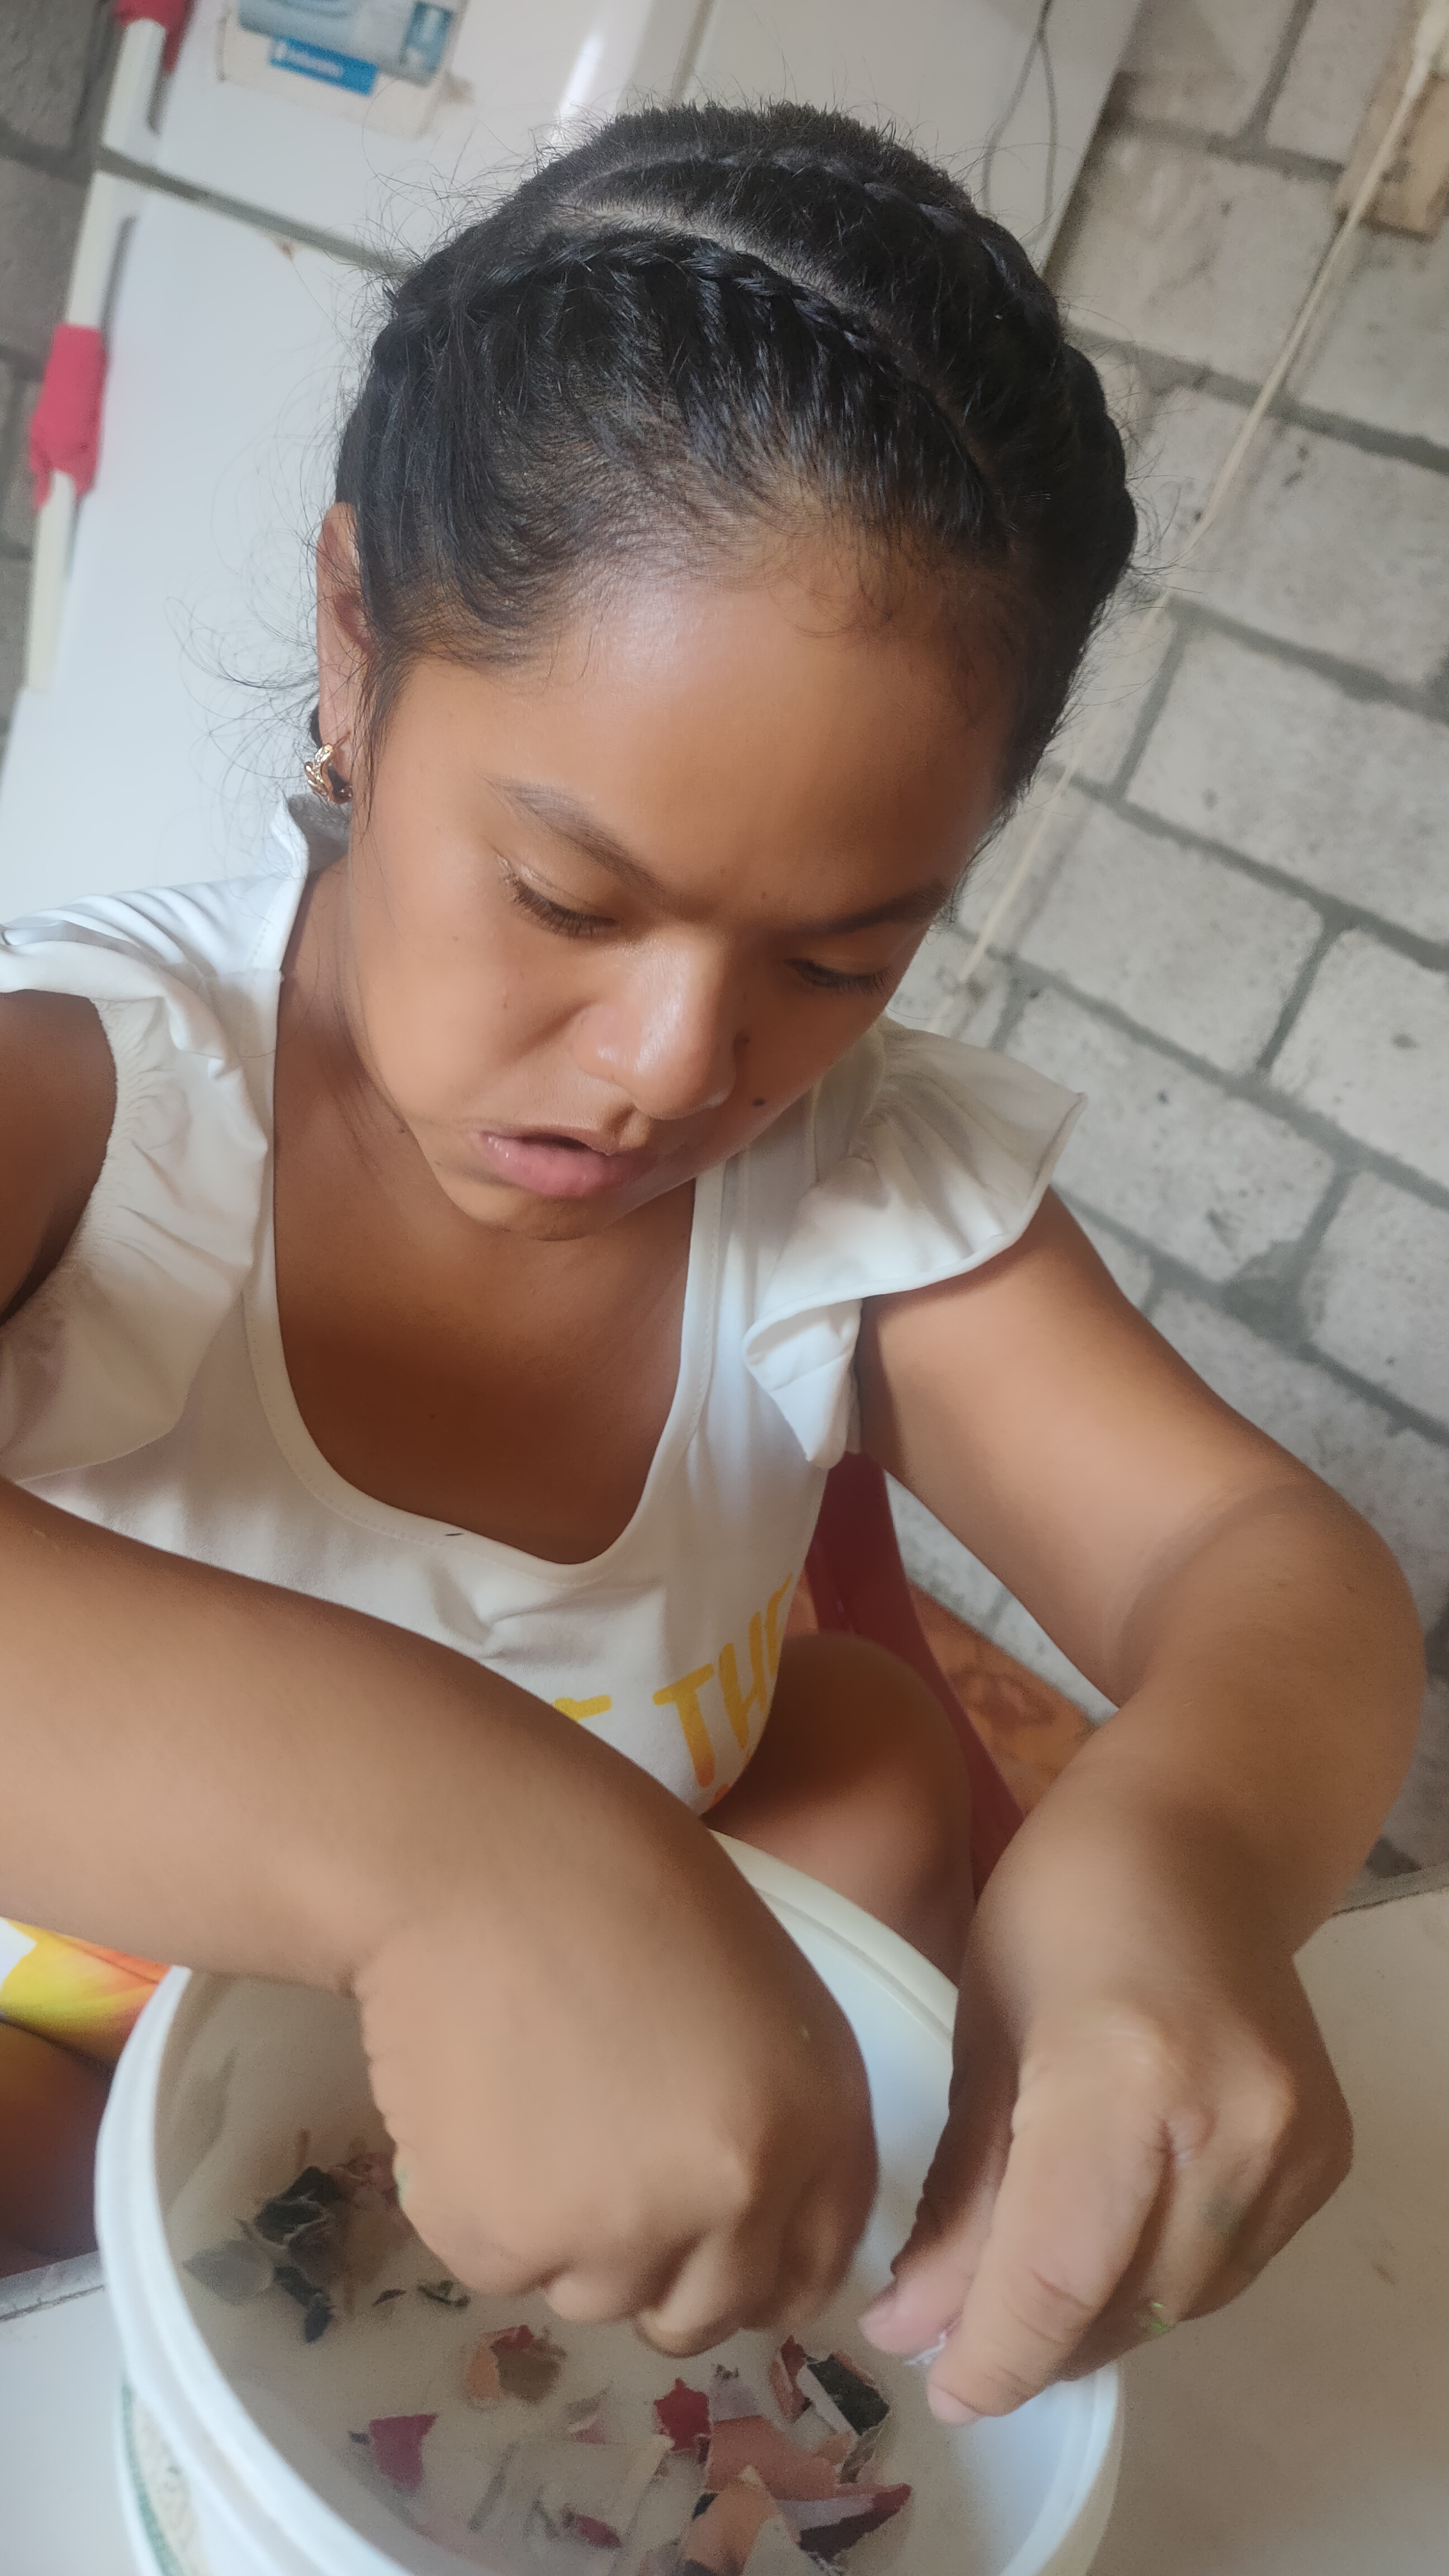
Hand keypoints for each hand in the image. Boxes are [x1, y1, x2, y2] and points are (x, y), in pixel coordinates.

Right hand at [353, 1729, 876, 2351]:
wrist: (478, 1850)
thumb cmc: (614, 1878)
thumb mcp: (755, 1988)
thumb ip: (773, 2108)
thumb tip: (741, 2210)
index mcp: (818, 2119)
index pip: (812, 2270)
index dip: (759, 2270)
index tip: (711, 2246)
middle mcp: (737, 2197)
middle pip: (700, 2312)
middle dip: (655, 2266)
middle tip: (595, 2171)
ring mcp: (619, 2231)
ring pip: (591, 2294)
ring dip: (561, 2232)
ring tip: (527, 2103)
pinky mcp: (505, 2239)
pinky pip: (497, 2265)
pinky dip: (476, 2208)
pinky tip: (471, 2105)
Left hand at [859, 1803, 1351, 2416]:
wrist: (1200, 1841)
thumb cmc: (1061, 1906)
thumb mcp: (983, 2036)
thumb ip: (959, 2195)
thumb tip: (908, 2327)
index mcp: (1121, 2076)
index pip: (1056, 2275)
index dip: (993, 2357)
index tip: (937, 2388)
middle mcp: (1227, 2123)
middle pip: (1120, 2303)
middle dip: (1032, 2343)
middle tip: (957, 2338)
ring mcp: (1291, 2144)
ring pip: (1179, 2303)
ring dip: (1095, 2320)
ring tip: (1027, 2289)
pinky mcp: (1324, 2156)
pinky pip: (1231, 2268)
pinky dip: (1159, 2278)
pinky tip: (1108, 2242)